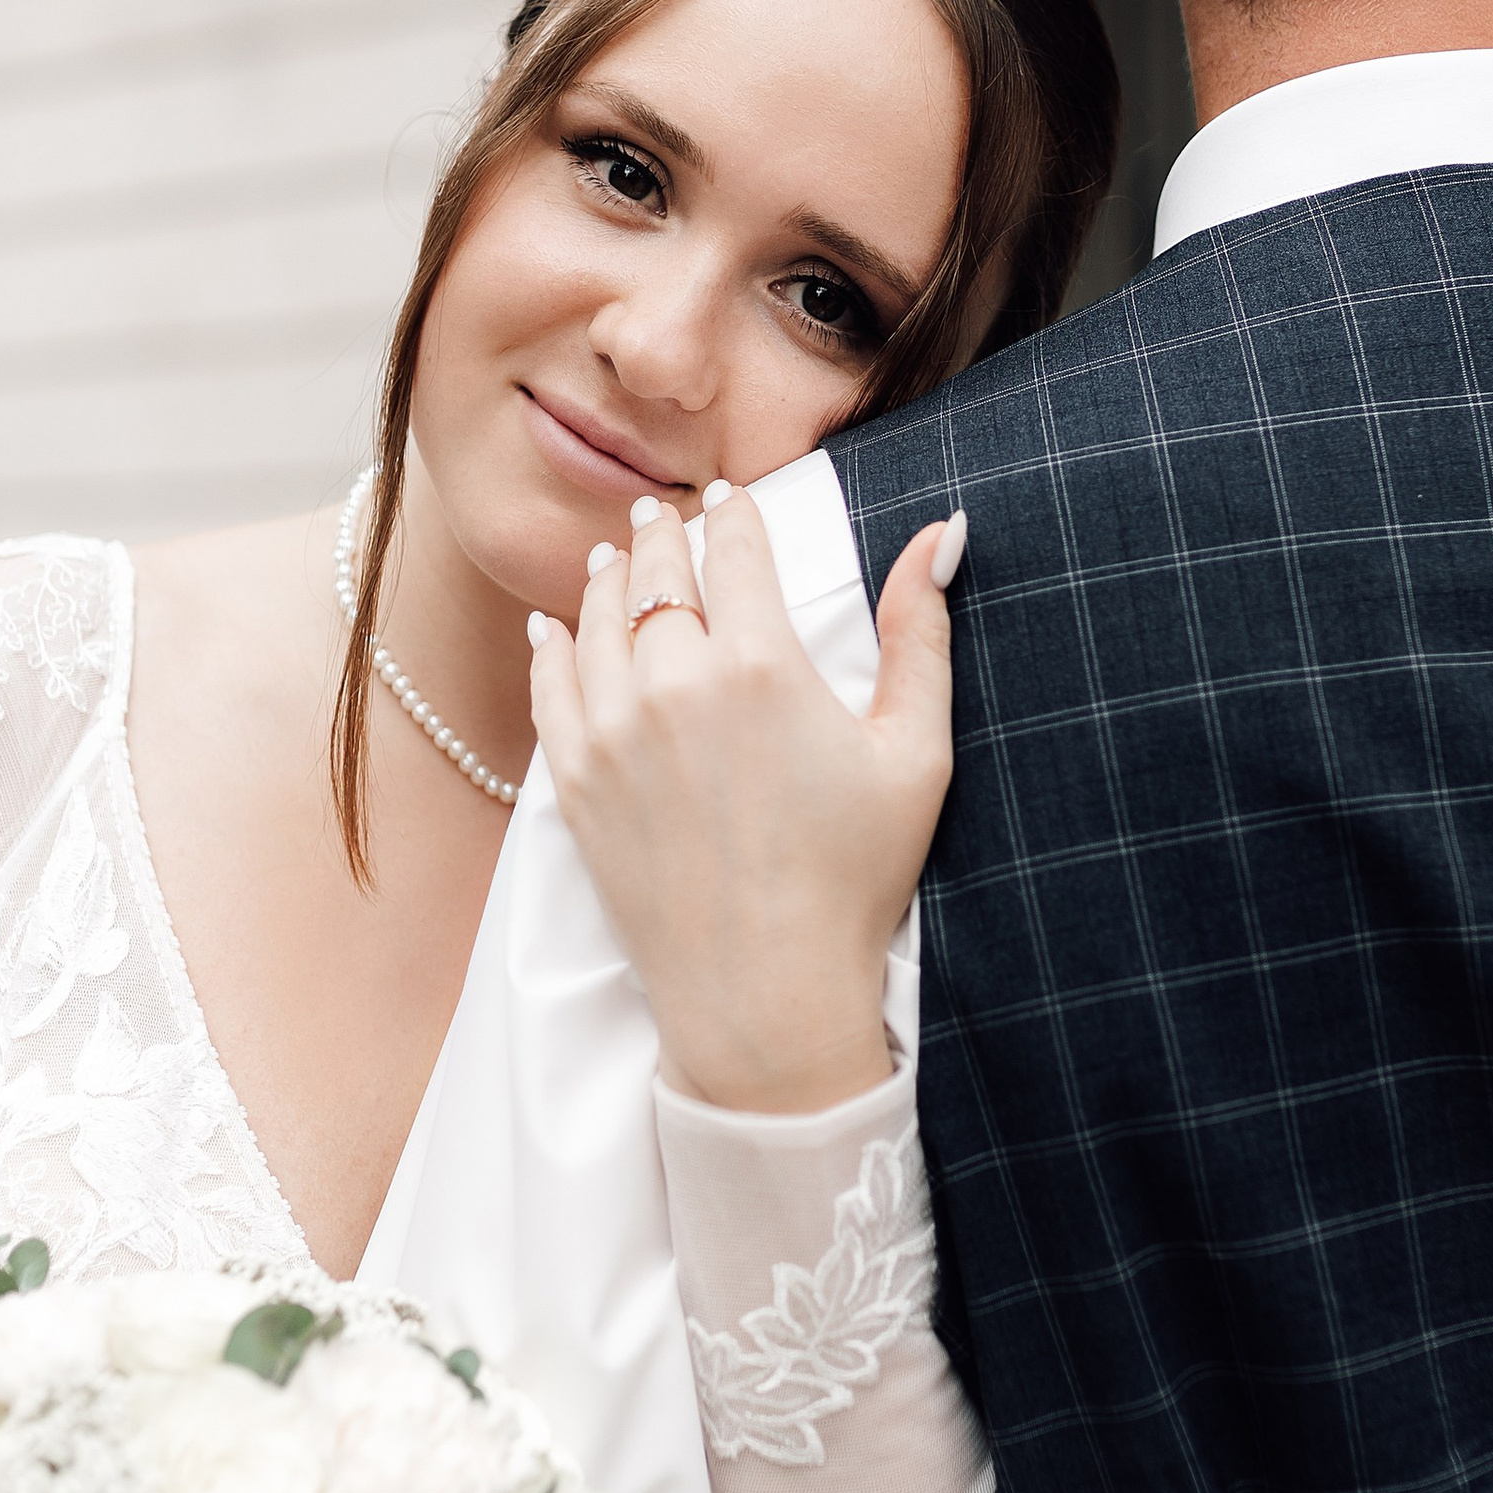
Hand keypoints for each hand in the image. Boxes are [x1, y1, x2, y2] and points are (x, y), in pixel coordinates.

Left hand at [528, 487, 963, 1114]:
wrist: (763, 994)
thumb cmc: (853, 879)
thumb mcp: (914, 753)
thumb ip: (921, 634)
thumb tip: (942, 531)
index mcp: (762, 665)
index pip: (735, 552)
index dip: (733, 514)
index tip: (729, 497)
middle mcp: (674, 684)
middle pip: (657, 576)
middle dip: (662, 536)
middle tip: (662, 515)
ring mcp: (613, 733)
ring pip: (596, 623)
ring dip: (606, 581)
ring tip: (612, 558)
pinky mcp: (575, 784)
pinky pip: (550, 690)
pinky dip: (551, 649)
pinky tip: (552, 629)